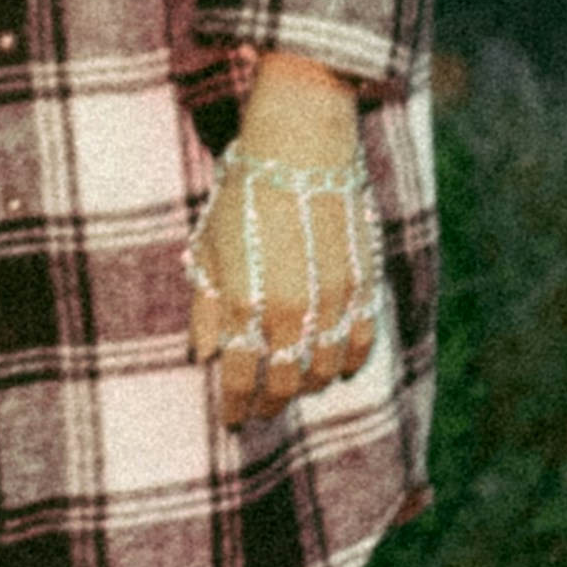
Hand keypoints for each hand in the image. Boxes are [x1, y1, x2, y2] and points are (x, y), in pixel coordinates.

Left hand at [188, 55, 376, 429]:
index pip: (239, 378)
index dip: (235, 406)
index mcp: (244, 304)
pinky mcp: (363, 285)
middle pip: (285, 383)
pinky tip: (337, 366)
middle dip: (271, 402)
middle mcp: (289, 311)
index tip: (232, 419)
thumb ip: (206, 307)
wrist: (300, 147)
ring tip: (296, 385)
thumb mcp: (208, 247)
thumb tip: (202, 355)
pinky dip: (349, 362)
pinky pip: (361, 342)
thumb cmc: (244, 193)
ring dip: (309, 385)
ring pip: (325, 370)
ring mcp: (332, 302)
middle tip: (263, 407)